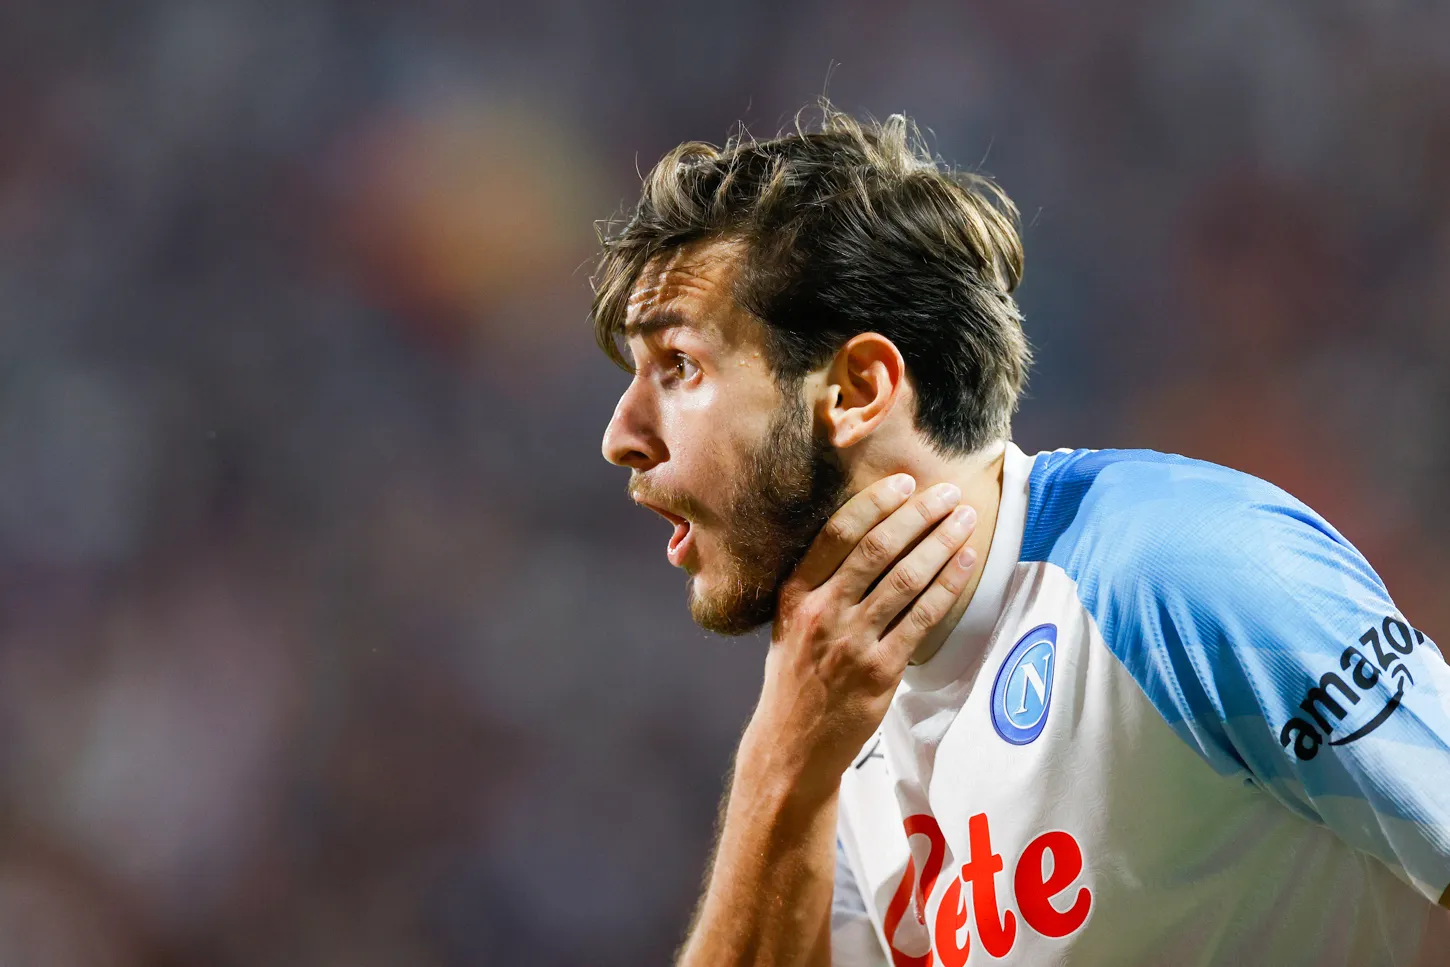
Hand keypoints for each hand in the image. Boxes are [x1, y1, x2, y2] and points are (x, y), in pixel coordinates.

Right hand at [743, 474, 977, 806]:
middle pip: (877, 548)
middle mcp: (821, 613)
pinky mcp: (878, 672)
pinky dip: (947, 586)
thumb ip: (819, 583)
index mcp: (794, 593)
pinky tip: (965, 564)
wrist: (791, 745)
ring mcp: (850, 643)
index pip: (838, 533)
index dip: (876, 501)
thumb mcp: (790, 622)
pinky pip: (921, 618)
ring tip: (965, 520)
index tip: (905, 481)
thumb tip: (867, 532)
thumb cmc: (796, 677)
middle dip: (919, 514)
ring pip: (905, 579)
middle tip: (947, 493)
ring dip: (941, 543)